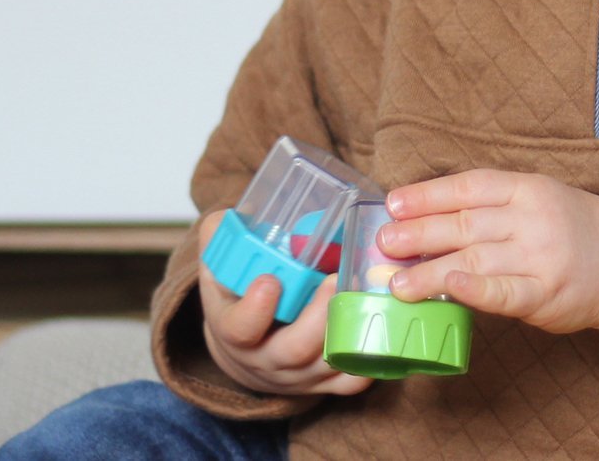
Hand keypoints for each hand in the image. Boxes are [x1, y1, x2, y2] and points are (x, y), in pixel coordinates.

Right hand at [197, 211, 371, 396]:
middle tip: (335, 279)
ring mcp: (297, 375)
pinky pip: (349, 381)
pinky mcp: (323, 382)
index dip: (255, 310)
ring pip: (325, 364)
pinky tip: (378, 326)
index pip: (240, 329)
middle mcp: (265, 359)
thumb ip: (222, 235)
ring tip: (364, 294)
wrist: (245, 345)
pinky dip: (368, 359)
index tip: (271, 281)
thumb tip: (233, 216)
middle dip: (317, 317)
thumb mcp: (219, 264)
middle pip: (293, 350)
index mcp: (234, 330)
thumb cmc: (235, 294)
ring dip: (348, 331)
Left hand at [377, 170, 598, 335]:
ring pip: (476, 260)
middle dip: (419, 232)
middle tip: (383, 241)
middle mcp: (531, 218)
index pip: (468, 187)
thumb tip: (422, 216)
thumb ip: (488, 206)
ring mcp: (539, 257)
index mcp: (525, 187)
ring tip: (396, 281)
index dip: (428, 194)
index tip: (394, 202)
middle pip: (464, 223)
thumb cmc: (566, 226)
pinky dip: (475, 291)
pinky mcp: (546, 294)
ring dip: (431, 272)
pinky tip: (449, 289)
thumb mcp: (532, 198)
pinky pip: (504, 293)